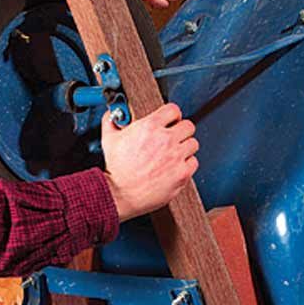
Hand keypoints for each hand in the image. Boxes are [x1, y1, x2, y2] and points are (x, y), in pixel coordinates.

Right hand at [102, 103, 198, 220]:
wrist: (119, 194)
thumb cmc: (115, 169)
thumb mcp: (109, 140)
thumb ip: (112, 122)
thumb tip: (113, 114)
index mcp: (150, 127)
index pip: (173, 110)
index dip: (172, 115)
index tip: (171, 120)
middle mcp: (166, 140)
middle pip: (188, 126)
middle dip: (181, 131)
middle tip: (174, 138)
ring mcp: (176, 157)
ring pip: (193, 144)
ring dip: (185, 147)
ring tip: (174, 154)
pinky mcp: (182, 174)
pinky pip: (194, 162)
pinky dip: (187, 164)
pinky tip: (176, 167)